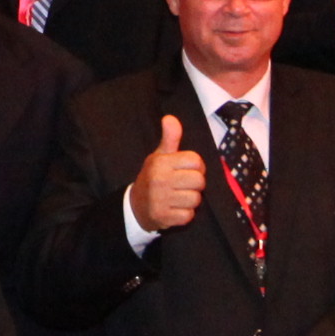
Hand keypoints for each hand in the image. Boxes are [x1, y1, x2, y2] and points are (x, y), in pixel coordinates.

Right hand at [128, 116, 205, 233]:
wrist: (135, 206)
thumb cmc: (153, 178)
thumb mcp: (159, 156)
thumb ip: (170, 138)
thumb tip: (170, 118)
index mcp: (160, 162)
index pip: (196, 160)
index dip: (196, 166)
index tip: (187, 170)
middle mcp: (160, 180)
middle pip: (199, 180)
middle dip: (195, 184)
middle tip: (184, 185)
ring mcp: (160, 200)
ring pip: (196, 199)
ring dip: (190, 200)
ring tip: (179, 197)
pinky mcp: (163, 217)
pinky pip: (189, 215)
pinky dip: (185, 214)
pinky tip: (175, 209)